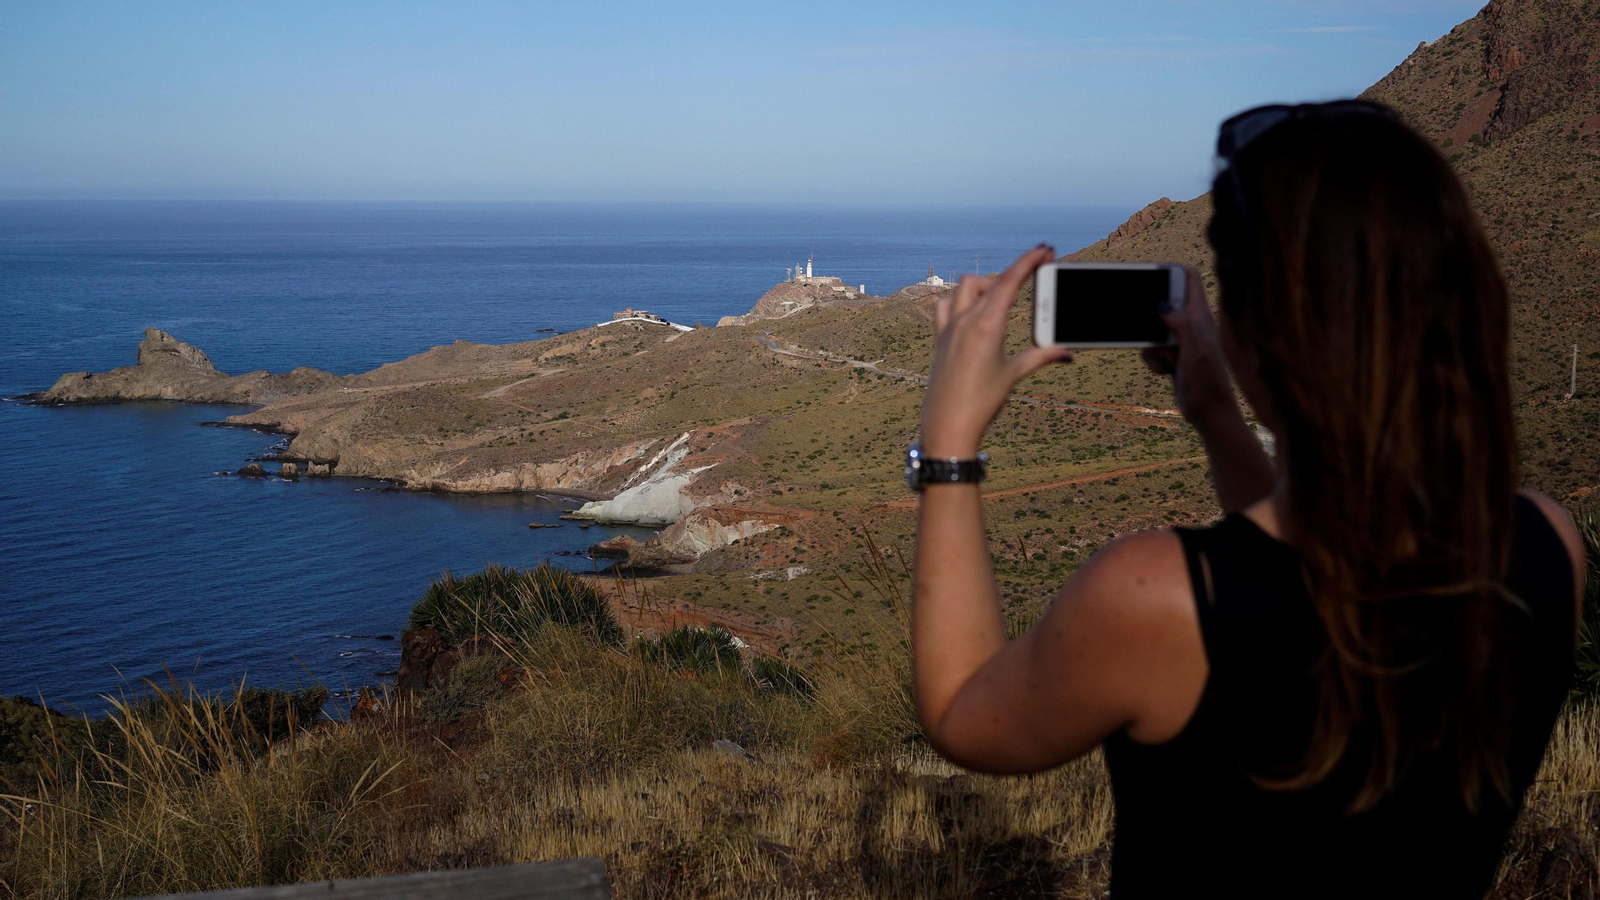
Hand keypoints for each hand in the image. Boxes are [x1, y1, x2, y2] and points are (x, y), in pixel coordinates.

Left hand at [920, 245, 1071, 457]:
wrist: (946, 427)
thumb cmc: (980, 403)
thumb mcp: (1013, 375)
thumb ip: (1041, 357)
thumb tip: (1067, 352)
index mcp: (986, 326)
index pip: (1009, 281)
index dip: (1028, 261)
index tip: (1045, 250)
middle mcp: (964, 322)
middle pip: (989, 281)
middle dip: (1012, 273)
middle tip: (1032, 275)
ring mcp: (948, 329)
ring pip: (962, 288)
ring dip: (983, 286)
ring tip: (1002, 298)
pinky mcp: (939, 339)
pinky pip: (945, 306)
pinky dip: (959, 301)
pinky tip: (973, 313)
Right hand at [1140, 265, 1237, 425]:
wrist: (1209, 413)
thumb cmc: (1208, 383)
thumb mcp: (1195, 351)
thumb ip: (1181, 324)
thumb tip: (1162, 305)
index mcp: (1200, 316)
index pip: (1190, 278)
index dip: (1172, 270)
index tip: (1152, 274)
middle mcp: (1192, 324)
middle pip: (1164, 304)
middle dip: (1151, 317)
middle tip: (1152, 332)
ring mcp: (1181, 340)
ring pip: (1152, 330)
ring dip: (1151, 346)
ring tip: (1167, 362)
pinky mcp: (1172, 356)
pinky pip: (1151, 350)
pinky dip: (1153, 361)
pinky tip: (1166, 372)